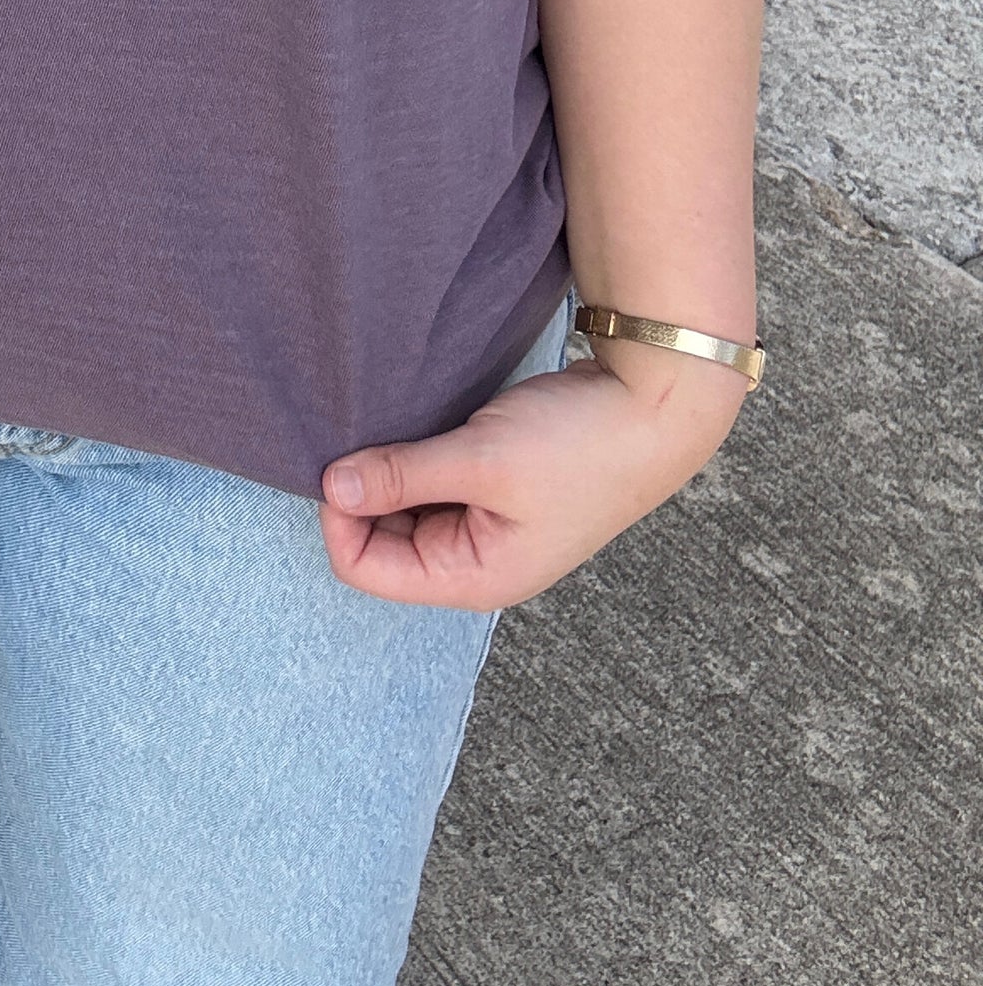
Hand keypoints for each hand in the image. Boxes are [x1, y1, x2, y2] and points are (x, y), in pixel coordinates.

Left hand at [318, 344, 746, 610]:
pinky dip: (415, 460)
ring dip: (389, 474)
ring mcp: (488, 527)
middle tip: (360, 437)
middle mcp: (477, 562)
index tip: (341, 461)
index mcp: (475, 577)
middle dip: (361, 495)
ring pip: (404, 510)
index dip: (340, 517)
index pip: (366, 570)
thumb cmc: (578, 444)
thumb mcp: (481, 459)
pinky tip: (416, 427)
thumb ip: (402, 476)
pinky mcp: (496, 491)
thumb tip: (331, 488)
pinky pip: (432, 486)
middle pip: (380, 543)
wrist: (653, 407)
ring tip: (390, 429)